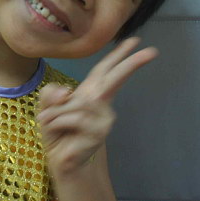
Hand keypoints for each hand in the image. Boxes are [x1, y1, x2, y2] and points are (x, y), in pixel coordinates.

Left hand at [37, 37, 158, 175]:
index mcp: (90, 93)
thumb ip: (51, 95)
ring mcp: (104, 118)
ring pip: (77, 102)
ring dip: (57, 112)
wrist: (61, 159)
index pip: (104, 71)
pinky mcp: (100, 131)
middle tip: (151, 51)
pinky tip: (58, 130)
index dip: (117, 55)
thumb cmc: (57, 131)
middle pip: (114, 78)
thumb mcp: (47, 108)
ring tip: (51, 121)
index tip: (133, 41)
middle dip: (130, 63)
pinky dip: (58, 121)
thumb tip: (67, 91)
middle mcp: (100, 103)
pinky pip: (73, 117)